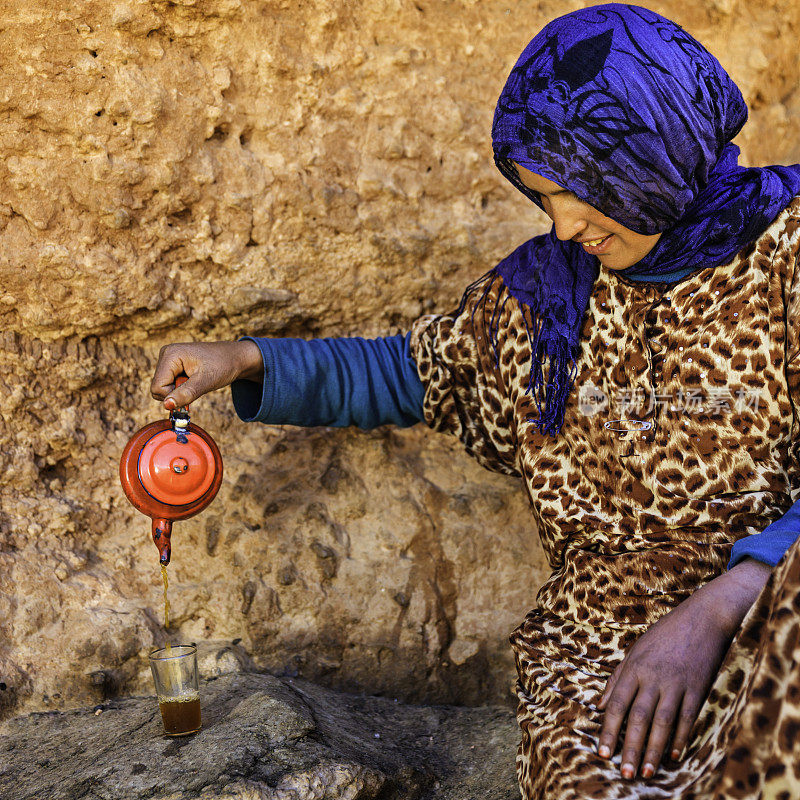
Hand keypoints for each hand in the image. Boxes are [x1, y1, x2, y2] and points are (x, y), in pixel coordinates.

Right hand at [150, 340, 262, 409]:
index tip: (192, 391)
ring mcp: (168, 358)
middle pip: (158, 388)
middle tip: (196, 385)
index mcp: (170, 354)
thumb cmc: (224, 366)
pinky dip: (181, 387)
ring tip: (196, 381)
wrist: (235, 358)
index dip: (173, 395)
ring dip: (180, 391)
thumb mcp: (205, 382)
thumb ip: (185, 394)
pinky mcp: (173, 364)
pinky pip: (169, 383)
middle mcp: (166, 354)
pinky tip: (194, 380)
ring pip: (163, 387)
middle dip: (176, 393)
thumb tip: (167, 405)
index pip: (157, 387)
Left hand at [596, 558, 770, 780]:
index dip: (608, 731)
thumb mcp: (635, 651)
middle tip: (625, 773)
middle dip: (630, 748)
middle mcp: (652, 677)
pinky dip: (680, 738)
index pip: (616, 704)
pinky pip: (687, 717)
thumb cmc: (664, 635)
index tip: (603, 754)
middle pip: (638, 718)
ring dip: (654, 749)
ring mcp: (676, 683)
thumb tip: (599, 705)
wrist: (702, 619)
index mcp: (633, 668)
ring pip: (662, 722)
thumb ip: (617, 678)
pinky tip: (673, 755)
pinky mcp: (697, 688)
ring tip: (647, 772)